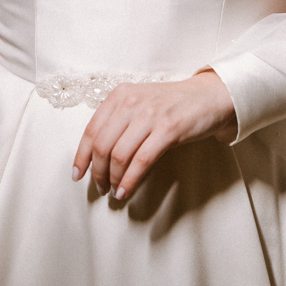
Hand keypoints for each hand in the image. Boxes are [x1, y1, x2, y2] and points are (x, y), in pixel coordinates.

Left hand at [71, 69, 236, 198]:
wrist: (208, 96)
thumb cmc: (171, 104)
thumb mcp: (140, 103)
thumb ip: (119, 121)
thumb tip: (96, 156)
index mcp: (120, 94)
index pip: (91, 129)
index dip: (81, 156)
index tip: (77, 175)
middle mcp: (132, 101)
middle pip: (102, 145)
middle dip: (97, 172)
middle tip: (100, 187)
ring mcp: (150, 114)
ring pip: (119, 155)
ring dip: (113, 179)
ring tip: (114, 191)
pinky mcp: (169, 128)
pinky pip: (142, 161)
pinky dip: (130, 180)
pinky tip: (126, 191)